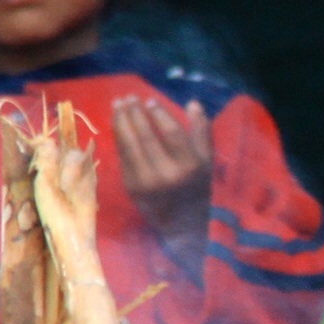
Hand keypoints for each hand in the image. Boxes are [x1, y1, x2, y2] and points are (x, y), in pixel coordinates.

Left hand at [114, 96, 212, 246]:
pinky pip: (123, 158)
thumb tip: (192, 103)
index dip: (158, 114)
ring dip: (121, 123)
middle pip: (146, 138)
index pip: (171, 133)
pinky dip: (118, 139)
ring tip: (118, 105)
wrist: (182, 225)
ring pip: (129, 146)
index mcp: (189, 166)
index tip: (148, 100)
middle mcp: (166, 175)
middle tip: (128, 97)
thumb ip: (202, 131)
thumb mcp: (206, 161)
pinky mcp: (130, 188)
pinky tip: (117, 124)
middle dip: (135, 115)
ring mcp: (145, 183)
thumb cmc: (197, 188)